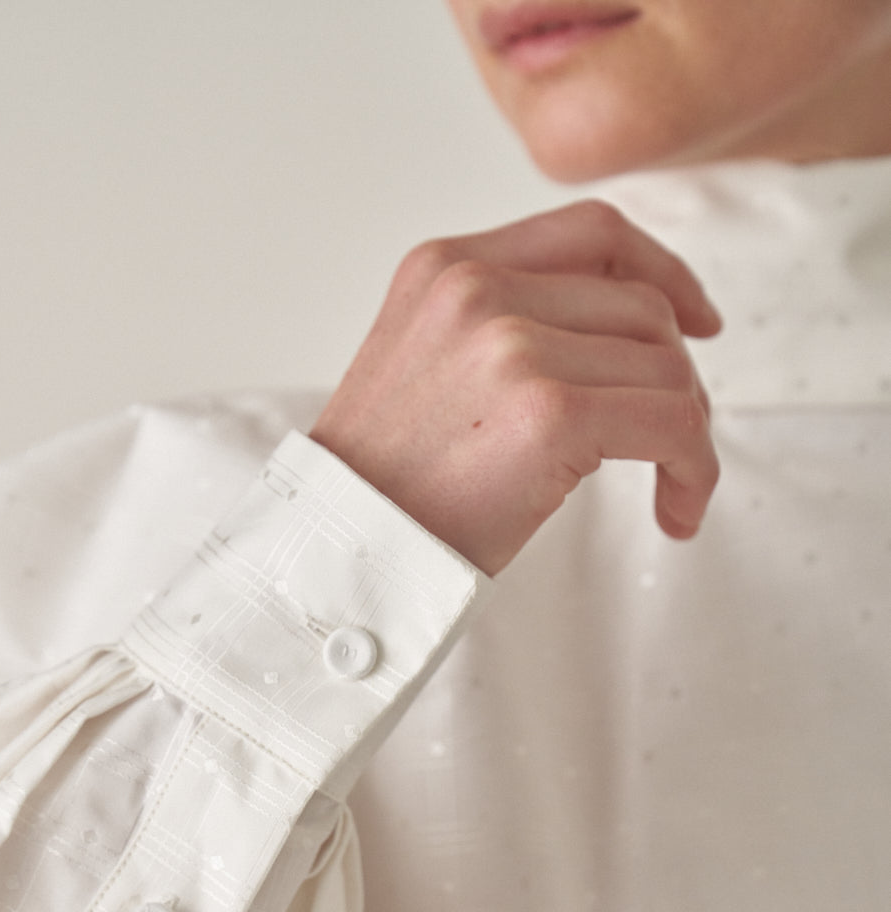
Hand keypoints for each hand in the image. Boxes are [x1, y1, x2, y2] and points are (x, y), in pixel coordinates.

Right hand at [310, 200, 721, 577]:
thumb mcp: (423, 367)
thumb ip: (498, 328)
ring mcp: (513, 345)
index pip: (590, 232)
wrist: (339, 554)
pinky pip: (673, 424)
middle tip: (672, 449)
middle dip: (677, 381)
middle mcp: (478, 288)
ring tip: (673, 489)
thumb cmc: (384, 489)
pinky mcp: (549, 412)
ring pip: (667, 366)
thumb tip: (615, 339)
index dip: (662, 269)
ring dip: (689, 435)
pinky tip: (678, 513)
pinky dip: (695, 470)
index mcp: (444, 267)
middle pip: (641, 307)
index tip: (696, 321)